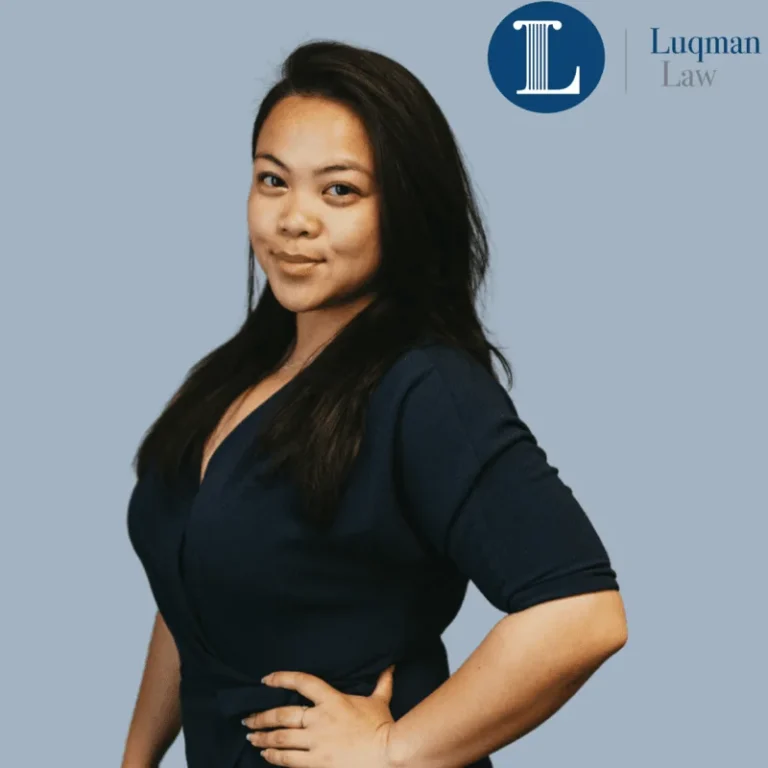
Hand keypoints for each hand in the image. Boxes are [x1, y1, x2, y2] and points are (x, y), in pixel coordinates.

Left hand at [242, 665, 397, 766]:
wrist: (389, 755)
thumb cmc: (383, 727)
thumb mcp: (380, 701)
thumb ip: (381, 683)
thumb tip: (390, 666)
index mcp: (332, 700)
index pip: (302, 682)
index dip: (281, 678)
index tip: (265, 680)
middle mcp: (320, 719)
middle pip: (283, 714)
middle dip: (262, 717)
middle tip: (248, 719)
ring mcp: (317, 742)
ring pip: (281, 738)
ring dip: (263, 737)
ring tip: (251, 737)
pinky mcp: (317, 763)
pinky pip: (288, 760)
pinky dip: (274, 757)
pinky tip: (266, 755)